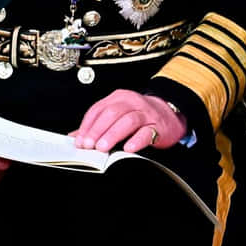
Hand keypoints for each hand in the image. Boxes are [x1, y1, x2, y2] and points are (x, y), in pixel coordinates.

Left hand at [71, 90, 187, 152]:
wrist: (170, 112)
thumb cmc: (140, 115)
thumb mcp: (118, 115)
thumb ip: (98, 124)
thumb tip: (76, 137)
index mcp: (118, 98)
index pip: (98, 109)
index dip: (87, 125)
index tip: (80, 140)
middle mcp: (131, 102)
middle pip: (111, 113)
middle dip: (97, 130)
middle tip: (89, 145)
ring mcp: (145, 113)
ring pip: (127, 121)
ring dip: (112, 135)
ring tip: (103, 147)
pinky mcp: (158, 126)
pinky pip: (146, 132)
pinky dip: (136, 140)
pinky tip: (128, 148)